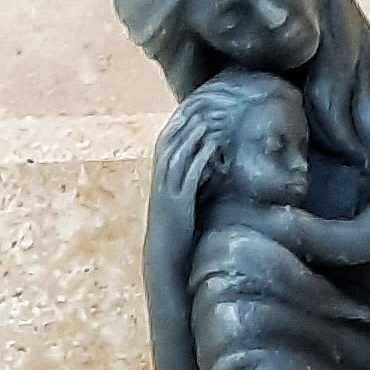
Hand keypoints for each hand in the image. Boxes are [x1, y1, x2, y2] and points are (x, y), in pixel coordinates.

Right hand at [146, 103, 217, 264]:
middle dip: (181, 129)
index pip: (161, 151)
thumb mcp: (176, 207)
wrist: (163, 257)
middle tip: (196, 111)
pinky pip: (191, 176)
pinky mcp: (181, 204)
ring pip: (178, 158)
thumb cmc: (172, 235)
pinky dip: (200, 158)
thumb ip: (185, 188)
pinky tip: (211, 147)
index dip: (172, 131)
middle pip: (167, 149)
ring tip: (205, 123)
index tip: (184, 115)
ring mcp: (169, 194)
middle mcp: (160, 186)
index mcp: (158, 185)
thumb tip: (203, 171)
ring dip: (191, 139)